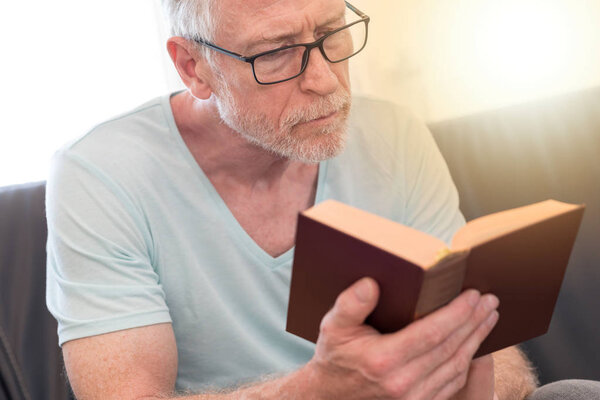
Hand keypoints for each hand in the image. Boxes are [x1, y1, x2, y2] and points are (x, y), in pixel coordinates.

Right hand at [307, 277, 498, 398]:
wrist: (330, 396)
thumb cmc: (335, 356)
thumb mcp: (333, 326)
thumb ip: (350, 304)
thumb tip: (371, 284)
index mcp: (384, 360)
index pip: (432, 332)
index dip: (457, 313)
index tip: (473, 295)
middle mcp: (402, 382)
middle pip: (450, 347)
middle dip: (474, 321)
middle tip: (490, 301)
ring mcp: (413, 397)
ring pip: (457, 366)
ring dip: (477, 339)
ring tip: (488, 317)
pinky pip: (452, 382)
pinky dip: (468, 361)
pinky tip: (474, 343)